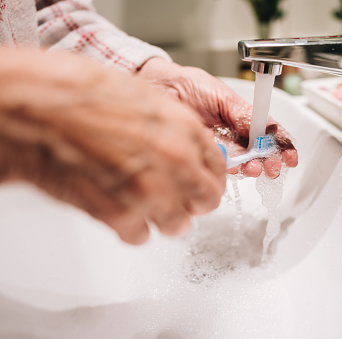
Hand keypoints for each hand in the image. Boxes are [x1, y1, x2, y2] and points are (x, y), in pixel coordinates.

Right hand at [0, 49, 225, 243]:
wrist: (42, 107)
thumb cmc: (85, 95)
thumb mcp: (146, 100)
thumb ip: (175, 129)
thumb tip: (188, 149)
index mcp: (185, 131)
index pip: (218, 169)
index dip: (211, 178)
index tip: (204, 184)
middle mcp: (174, 163)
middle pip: (205, 201)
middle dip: (195, 202)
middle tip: (184, 201)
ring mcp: (150, 192)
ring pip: (178, 225)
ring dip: (165, 218)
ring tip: (149, 207)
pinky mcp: (120, 215)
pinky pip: (141, 236)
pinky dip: (133, 228)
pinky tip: (122, 213)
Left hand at [137, 58, 297, 178]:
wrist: (156, 88)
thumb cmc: (185, 85)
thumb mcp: (220, 95)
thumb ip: (242, 113)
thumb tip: (264, 128)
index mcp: (241, 116)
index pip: (268, 133)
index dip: (281, 145)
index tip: (290, 157)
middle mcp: (233, 134)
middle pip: (259, 152)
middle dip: (270, 161)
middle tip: (273, 168)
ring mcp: (219, 147)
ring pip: (242, 163)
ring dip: (252, 168)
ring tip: (254, 168)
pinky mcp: (202, 157)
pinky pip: (220, 167)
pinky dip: (229, 170)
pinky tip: (233, 168)